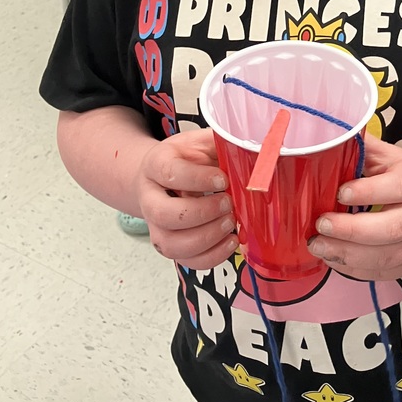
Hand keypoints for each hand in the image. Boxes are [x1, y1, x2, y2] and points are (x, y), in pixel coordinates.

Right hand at [135, 128, 236, 269]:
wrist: (162, 177)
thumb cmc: (185, 159)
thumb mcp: (200, 141)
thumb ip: (220, 140)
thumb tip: (251, 148)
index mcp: (156, 165)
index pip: (171, 174)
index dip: (199, 179)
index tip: (224, 180)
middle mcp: (150, 198)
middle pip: (164, 214)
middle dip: (202, 213)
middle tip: (228, 204)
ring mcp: (157, 226)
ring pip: (171, 244)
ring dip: (207, 238)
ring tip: (230, 223)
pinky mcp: (170, 245)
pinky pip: (186, 261)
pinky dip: (212, 256)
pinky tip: (230, 241)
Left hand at [307, 134, 401, 280]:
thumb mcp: (391, 156)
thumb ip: (363, 148)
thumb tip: (330, 133)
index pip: (398, 187)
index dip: (368, 191)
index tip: (339, 192)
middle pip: (391, 229)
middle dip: (351, 230)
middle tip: (321, 225)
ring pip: (386, 256)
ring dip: (348, 255)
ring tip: (318, 245)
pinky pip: (383, 273)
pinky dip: (355, 270)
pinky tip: (333, 259)